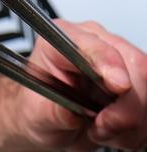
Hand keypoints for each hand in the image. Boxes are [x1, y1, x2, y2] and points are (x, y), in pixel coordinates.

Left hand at [16, 19, 146, 150]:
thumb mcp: (36, 114)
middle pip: (134, 65)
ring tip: (100, 129)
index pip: (92, 44)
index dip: (109, 62)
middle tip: (102, 125)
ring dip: (132, 122)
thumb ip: (52, 111)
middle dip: (126, 106)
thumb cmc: (38, 108)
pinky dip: (139, 128)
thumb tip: (68, 112)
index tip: (118, 85)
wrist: (48, 124)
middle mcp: (93, 45)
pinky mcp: (135, 83)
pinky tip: (114, 130)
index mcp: (60, 40)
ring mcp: (118, 62)